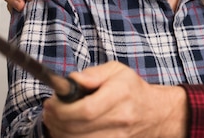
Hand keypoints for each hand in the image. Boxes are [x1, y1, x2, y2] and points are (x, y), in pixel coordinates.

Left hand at [42, 61, 187, 137]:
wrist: (155, 113)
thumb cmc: (132, 89)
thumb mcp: (117, 71)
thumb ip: (93, 74)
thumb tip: (72, 80)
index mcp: (120, 95)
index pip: (86, 110)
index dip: (63, 110)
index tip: (52, 103)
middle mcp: (120, 120)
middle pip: (78, 129)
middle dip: (56, 121)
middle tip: (48, 110)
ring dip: (59, 132)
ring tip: (54, 119)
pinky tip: (66, 130)